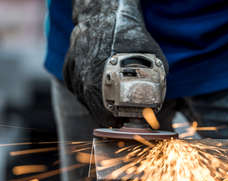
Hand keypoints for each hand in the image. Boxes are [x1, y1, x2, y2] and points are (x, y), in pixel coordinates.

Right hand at [63, 1, 167, 127]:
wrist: (103, 14)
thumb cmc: (126, 33)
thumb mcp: (151, 57)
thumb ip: (156, 80)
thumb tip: (160, 98)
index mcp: (99, 85)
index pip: (105, 116)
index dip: (117, 120)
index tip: (124, 120)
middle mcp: (82, 83)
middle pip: (94, 111)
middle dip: (108, 112)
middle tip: (120, 111)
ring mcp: (73, 75)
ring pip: (84, 100)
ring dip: (97, 101)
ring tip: (110, 95)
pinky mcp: (67, 69)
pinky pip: (76, 87)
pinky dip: (86, 88)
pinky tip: (97, 83)